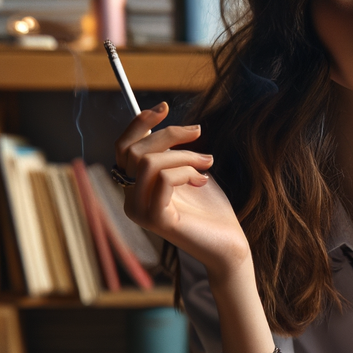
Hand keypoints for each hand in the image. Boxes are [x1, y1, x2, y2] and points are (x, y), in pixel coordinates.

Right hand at [115, 103, 249, 277]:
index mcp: (135, 187)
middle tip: (199, 132)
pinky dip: (186, 172)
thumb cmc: (212, 209)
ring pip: (147, 162)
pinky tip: (203, 181)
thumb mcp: (188, 171)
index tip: (164, 107)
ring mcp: (139, 211)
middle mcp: (131, 200)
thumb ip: (169, 152)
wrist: (229, 244)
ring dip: (183, 155)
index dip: (140, 123)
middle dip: (170, 135)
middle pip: (134, 150)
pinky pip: (162, 179)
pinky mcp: (155, 219)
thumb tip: (157, 122)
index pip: (123, 148)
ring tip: (207, 162)